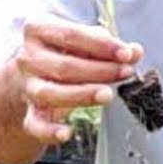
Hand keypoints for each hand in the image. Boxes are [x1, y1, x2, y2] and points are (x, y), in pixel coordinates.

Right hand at [13, 17, 143, 144]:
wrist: (34, 76)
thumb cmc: (65, 52)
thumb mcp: (85, 41)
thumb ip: (109, 46)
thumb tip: (134, 52)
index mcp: (39, 30)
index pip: (71, 35)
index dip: (102, 45)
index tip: (126, 54)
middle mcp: (28, 58)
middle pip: (64, 66)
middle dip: (100, 70)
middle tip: (125, 72)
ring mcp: (28, 86)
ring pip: (50, 93)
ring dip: (82, 95)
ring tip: (108, 94)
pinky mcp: (30, 113)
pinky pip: (35, 125)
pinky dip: (49, 131)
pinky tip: (67, 133)